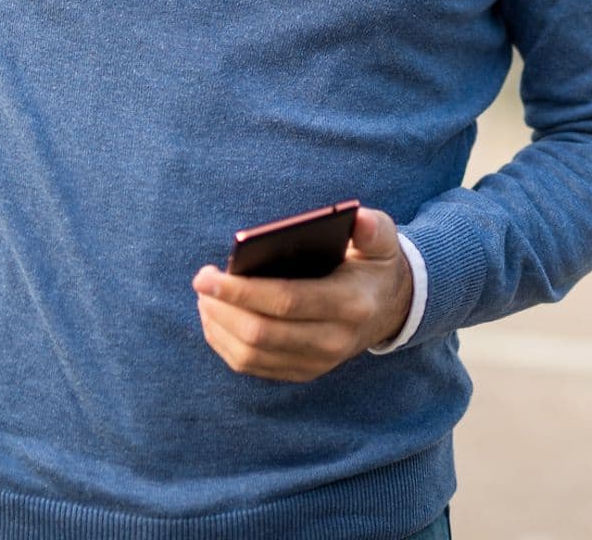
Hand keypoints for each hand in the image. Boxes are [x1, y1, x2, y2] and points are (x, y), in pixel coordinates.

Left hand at [192, 206, 412, 381]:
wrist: (390, 307)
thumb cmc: (374, 263)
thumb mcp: (382, 240)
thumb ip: (372, 228)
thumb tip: (358, 219)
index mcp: (351, 305)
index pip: (286, 302)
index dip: (241, 291)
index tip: (207, 275)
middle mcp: (334, 341)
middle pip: (262, 333)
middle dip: (222, 308)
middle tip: (201, 282)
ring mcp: (317, 362)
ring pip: (252, 355)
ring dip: (219, 327)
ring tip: (204, 298)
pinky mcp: (302, 371)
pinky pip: (253, 366)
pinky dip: (225, 344)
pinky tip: (215, 318)